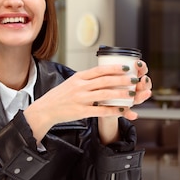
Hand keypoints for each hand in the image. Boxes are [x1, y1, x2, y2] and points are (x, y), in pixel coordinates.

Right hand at [23, 60, 152, 141]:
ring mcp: (80, 99)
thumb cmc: (60, 96)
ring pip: (105, 95)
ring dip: (120, 94)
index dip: (114, 68)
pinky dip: (112, 110)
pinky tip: (121, 110)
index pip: (99, 70)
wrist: (46, 109)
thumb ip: (85, 79)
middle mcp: (80, 86)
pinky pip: (100, 110)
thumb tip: (101, 73)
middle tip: (134, 80)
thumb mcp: (71, 82)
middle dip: (122, 80)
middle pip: (105, 81)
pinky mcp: (81, 111)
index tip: (126, 67)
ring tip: (131, 94)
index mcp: (78, 77)